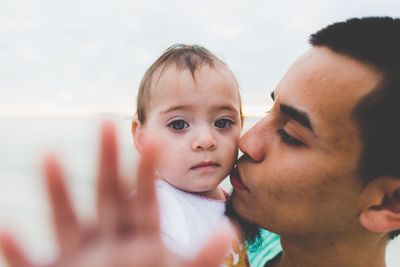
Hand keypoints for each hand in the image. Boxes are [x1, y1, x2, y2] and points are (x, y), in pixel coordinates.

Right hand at [0, 122, 230, 266]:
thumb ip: (198, 259)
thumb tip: (228, 232)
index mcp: (140, 237)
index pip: (145, 198)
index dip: (149, 171)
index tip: (156, 138)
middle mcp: (109, 238)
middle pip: (108, 196)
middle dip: (108, 162)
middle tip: (108, 122)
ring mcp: (81, 254)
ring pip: (68, 219)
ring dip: (58, 191)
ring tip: (49, 155)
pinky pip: (32, 262)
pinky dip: (17, 250)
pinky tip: (4, 231)